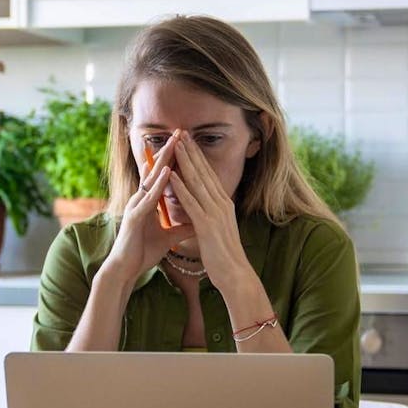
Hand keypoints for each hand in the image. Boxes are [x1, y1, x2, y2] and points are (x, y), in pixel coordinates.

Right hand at [104, 137, 193, 282]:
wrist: (125, 270)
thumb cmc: (142, 253)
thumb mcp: (168, 238)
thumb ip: (181, 228)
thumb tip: (197, 222)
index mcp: (147, 203)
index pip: (162, 177)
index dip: (173, 160)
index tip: (185, 144)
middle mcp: (140, 200)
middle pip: (156, 171)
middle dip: (169, 151)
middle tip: (180, 131)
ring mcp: (136, 206)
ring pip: (152, 179)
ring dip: (164, 160)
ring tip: (176, 142)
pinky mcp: (135, 216)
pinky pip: (149, 197)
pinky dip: (159, 184)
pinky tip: (168, 171)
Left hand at [169, 131, 252, 291]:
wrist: (235, 274)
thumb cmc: (224, 256)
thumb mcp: (218, 230)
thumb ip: (210, 216)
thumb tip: (202, 209)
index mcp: (223, 204)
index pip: (208, 175)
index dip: (197, 157)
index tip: (188, 141)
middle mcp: (222, 203)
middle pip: (204, 172)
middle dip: (191, 151)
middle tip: (180, 132)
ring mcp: (216, 213)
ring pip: (197, 182)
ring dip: (185, 162)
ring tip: (174, 145)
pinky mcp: (207, 225)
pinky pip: (191, 202)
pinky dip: (181, 188)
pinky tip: (172, 176)